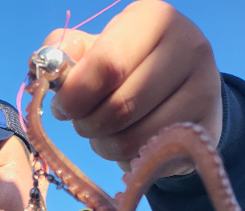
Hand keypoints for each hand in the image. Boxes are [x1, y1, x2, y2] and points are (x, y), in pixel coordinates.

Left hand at [42, 0, 222, 174]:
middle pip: (119, 107)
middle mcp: (187, 45)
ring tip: (103, 134)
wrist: (187, 92)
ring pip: (131, 137)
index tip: (62, 107)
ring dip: (104, 145)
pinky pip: (147, 156)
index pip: (106, 64)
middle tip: (82, 124)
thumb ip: (68, 53)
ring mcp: (203, 88)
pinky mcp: (204, 128)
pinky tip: (127, 144)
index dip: (75, 95)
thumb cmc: (133, 69)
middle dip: (87, 124)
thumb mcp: (100, 49)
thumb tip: (41, 65)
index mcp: (153, 18)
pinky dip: (124, 158)